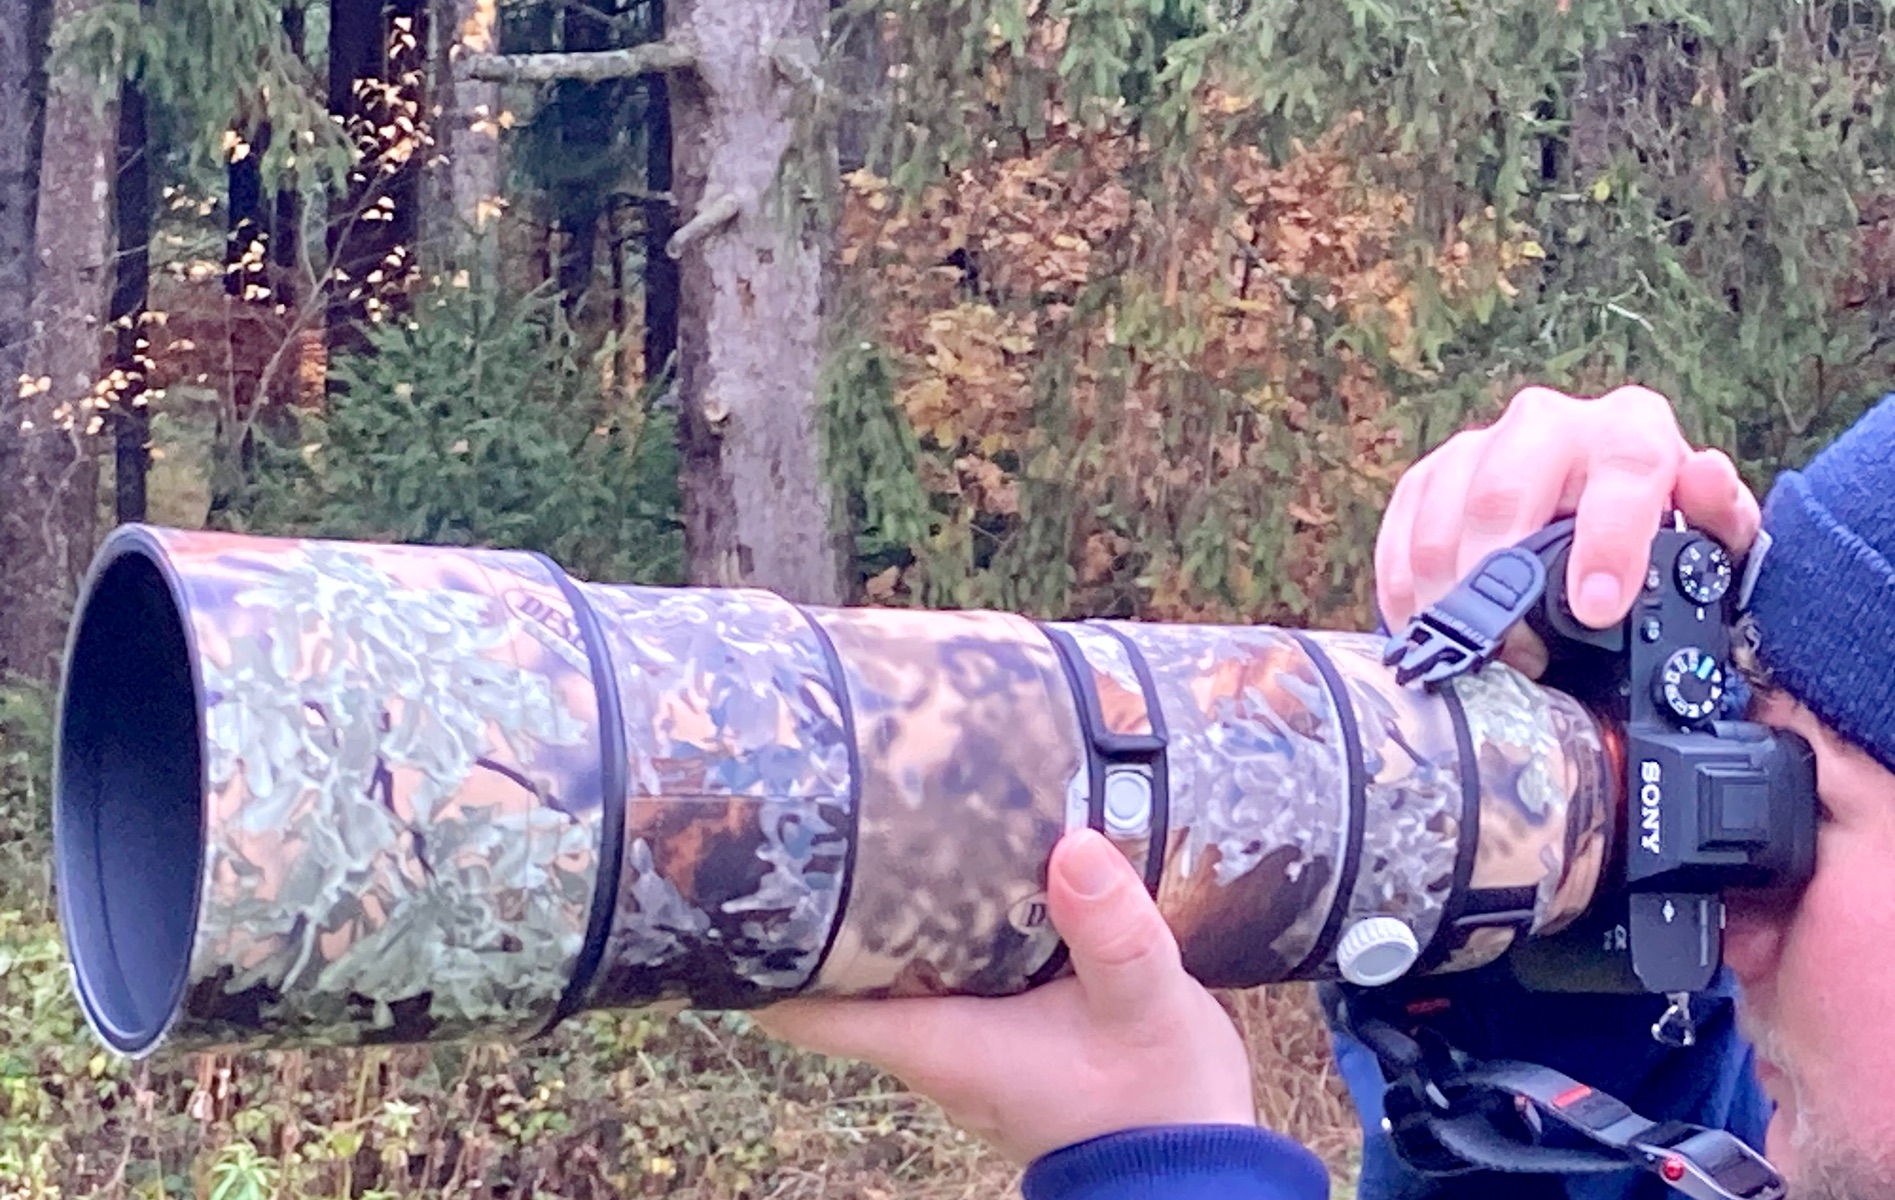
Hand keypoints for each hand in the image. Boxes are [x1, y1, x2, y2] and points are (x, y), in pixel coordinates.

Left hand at [754, 829, 1256, 1163]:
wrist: (1197, 1162)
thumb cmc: (1158, 1101)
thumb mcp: (1144, 1005)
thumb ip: (1110, 932)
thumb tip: (1072, 849)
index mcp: (938, 1041)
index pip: (807, 1011)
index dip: (756, 957)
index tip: (724, 889)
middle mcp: (933, 1042)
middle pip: (836, 973)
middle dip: (815, 904)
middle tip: (801, 812)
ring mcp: (962, 1036)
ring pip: (888, 964)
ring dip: (875, 905)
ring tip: (865, 813)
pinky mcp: (999, 1025)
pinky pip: (938, 963)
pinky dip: (930, 915)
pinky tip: (952, 858)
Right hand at [1375, 385, 1760, 675]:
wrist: (1597, 519)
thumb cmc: (1655, 537)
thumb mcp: (1709, 539)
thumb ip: (1720, 518)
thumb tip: (1705, 476)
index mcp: (1630, 429)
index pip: (1621, 469)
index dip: (1606, 542)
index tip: (1595, 608)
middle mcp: (1548, 422)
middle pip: (1503, 492)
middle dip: (1499, 583)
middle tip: (1513, 652)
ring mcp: (1479, 445)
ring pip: (1441, 518)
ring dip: (1448, 598)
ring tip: (1476, 652)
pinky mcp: (1429, 478)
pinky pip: (1401, 531)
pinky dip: (1406, 588)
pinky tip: (1430, 627)